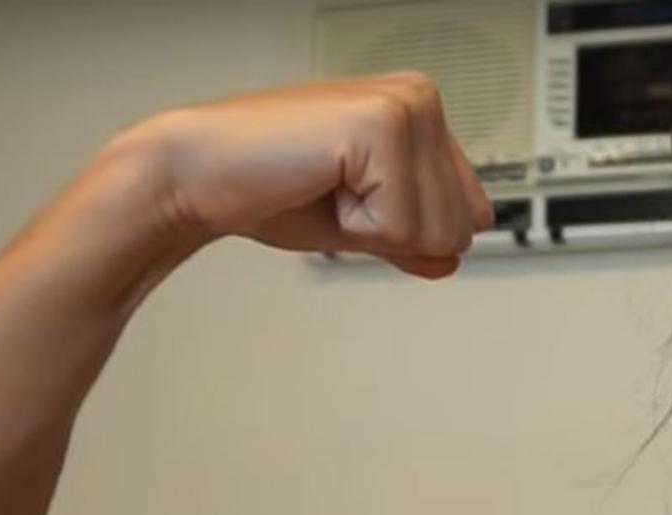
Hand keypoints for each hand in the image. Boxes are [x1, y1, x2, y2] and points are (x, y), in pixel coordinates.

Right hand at [130, 74, 495, 277]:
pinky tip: (319, 182)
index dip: (408, 232)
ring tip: (326, 187)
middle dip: (394, 235)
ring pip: (437, 230)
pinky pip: (402, 226)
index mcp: (419, 112)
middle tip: (334, 196)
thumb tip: (453, 258)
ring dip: (374, 231)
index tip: (352, 201)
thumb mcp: (361, 222)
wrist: (202, 175)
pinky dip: (356, 227)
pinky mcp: (383, 125)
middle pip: (460, 227)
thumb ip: (413, 237)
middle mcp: (420, 99)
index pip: (469, 213)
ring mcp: (405, 106)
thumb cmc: (270, 187)